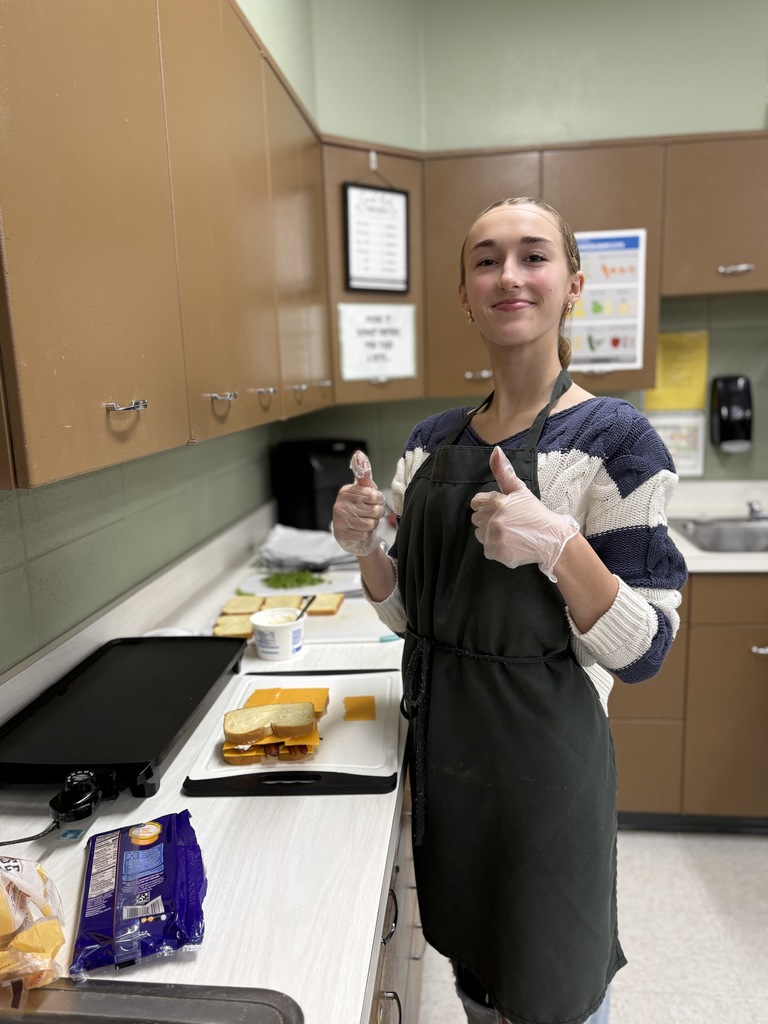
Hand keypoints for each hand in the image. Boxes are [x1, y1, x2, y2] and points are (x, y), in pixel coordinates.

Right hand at [331, 450, 385, 556]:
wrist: (352, 530)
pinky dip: (365, 534)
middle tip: (370, 513)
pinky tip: (360, 531)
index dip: (379, 500)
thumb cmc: (361, 507)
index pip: (373, 495)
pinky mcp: (340, 535)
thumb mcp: (364, 489)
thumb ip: (364, 474)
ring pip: (370, 524)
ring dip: (372, 524)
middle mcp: (339, 505)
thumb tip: (359, 454)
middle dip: (377, 514)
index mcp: (346, 491)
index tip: (375, 500)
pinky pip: (364, 535)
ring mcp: (338, 521)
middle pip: (374, 511)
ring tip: (366, 521)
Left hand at [470, 446, 578, 580]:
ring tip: (510, 533)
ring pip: (480, 535)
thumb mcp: (520, 490)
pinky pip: (487, 549)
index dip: (487, 505)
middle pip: (477, 519)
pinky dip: (497, 548)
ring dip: (491, 534)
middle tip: (508, 521)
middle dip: (488, 519)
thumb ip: (503, 472)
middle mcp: (493, 520)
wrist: (552, 539)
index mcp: (497, 503)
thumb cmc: (536, 513)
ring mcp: (494, 538)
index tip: (500, 509)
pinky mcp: (497, 553)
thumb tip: (495, 451)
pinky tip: (511, 544)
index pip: (476, 502)